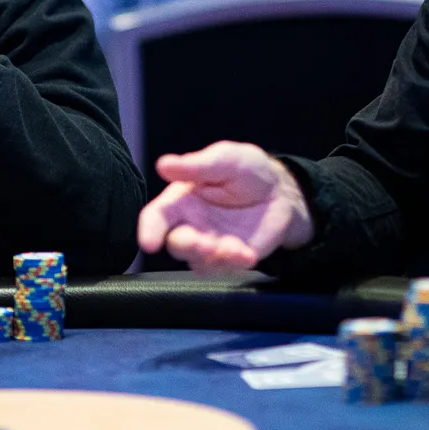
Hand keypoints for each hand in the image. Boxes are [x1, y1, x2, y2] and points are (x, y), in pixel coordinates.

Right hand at [136, 142, 312, 272]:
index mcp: (181, 200)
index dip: (148, 230)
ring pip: (199, 261)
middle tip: (203, 243)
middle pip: (176, 243)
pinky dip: (235, 264)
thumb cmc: (247, 170)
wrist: (280, 193)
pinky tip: (247, 253)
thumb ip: (197, 165)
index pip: (156, 217)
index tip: (149, 243)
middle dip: (187, 246)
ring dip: (215, 258)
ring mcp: (210, 244)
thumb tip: (164, 165)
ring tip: (235, 247)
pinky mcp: (230, 259)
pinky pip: (225, 270)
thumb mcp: (226, 159)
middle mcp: (190, 225)